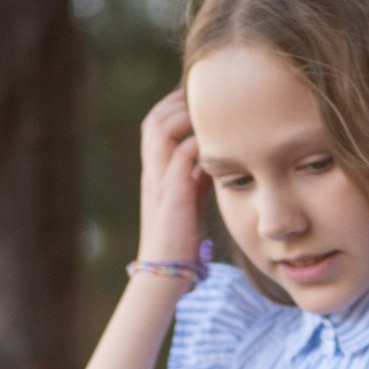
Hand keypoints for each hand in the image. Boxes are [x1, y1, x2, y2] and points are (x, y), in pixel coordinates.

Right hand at [136, 89, 206, 276]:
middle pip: (153, 121)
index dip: (172, 107)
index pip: (154, 126)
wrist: (166, 272)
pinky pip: (180, 156)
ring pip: (161, 131)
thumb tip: (214, 158)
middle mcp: (152, 172)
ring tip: (208, 113)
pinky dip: (197, 143)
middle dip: (177, 102)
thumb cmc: (180, 239)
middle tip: (204, 97)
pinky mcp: (173, 195)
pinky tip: (215, 141)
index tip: (198, 99)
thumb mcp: (190, 199)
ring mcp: (159, 182)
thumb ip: (198, 176)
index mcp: (154, 172)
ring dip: (184, 116)